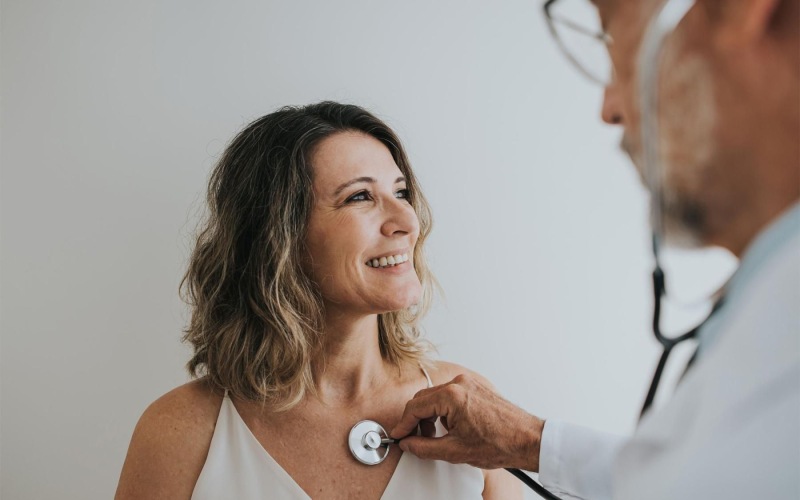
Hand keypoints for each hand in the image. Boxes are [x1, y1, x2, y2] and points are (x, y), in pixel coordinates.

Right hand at [390, 373, 544, 470]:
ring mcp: (470, 383)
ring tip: (434, 436)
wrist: (527, 440)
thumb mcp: (455, 451)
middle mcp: (460, 383)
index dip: (403, 424)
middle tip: (412, 438)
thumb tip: (408, 443)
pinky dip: (444, 410)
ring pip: (436, 396)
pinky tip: (450, 428)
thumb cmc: (500, 443)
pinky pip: (451, 394)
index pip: (415, 407)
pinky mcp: (477, 387)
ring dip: (430, 415)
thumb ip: (424, 447)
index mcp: (452, 396)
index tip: (399, 435)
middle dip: (415, 420)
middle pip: (423, 398)